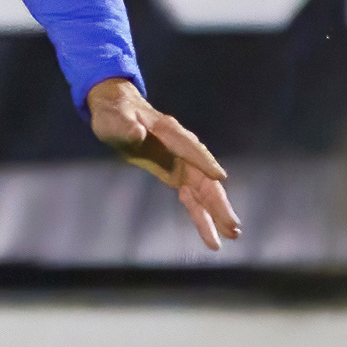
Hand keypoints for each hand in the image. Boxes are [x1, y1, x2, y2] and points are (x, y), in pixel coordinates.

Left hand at [87, 77, 240, 250]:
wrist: (118, 111)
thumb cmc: (115, 113)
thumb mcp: (113, 118)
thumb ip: (125, 126)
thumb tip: (136, 132)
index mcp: (169, 132)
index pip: (190, 148)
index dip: (203, 161)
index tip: (219, 177)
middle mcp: (182, 150)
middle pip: (204, 176)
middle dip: (218, 200)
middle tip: (233, 225)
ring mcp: (181, 163)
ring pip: (203, 190)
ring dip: (216, 212)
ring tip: (232, 235)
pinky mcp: (175, 175)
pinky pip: (191, 197)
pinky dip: (201, 214)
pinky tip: (212, 234)